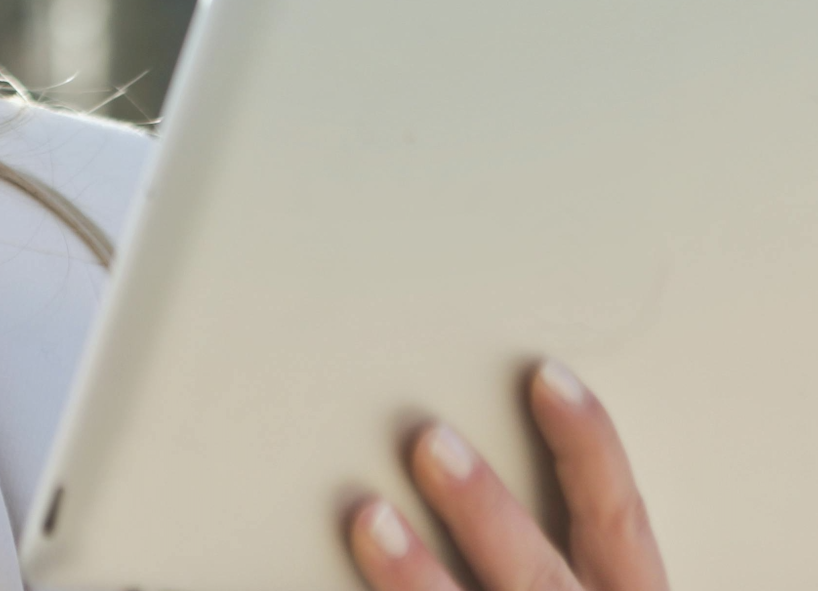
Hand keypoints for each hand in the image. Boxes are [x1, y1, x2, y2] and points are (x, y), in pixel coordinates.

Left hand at [348, 361, 667, 590]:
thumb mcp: (584, 586)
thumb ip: (544, 538)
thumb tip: (450, 436)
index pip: (617, 523)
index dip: (589, 449)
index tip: (546, 378)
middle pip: (539, 577)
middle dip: (487, 512)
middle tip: (430, 440)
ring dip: (419, 577)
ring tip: (368, 517)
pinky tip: (330, 585)